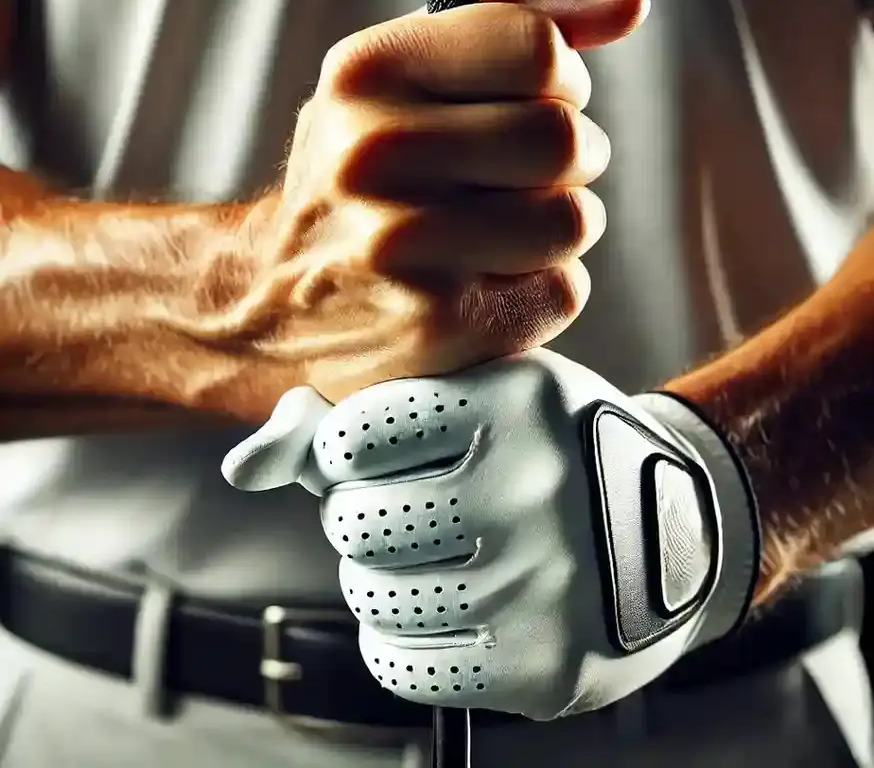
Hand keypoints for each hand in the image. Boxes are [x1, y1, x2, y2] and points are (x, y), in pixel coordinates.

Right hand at [188, 0, 648, 404]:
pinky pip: (563, 291)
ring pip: (575, 220)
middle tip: (522, 176)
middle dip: (566, 159)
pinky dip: (540, 288)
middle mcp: (375, 158)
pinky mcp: (439, 324)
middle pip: (564, 139)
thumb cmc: (355, 179)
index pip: (534, 47)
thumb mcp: (398, 75)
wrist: (276, 299)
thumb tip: (627, 7)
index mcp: (366, 75)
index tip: (533, 100)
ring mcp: (405, 248)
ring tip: (499, 233)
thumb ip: (509, 16)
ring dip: (555, 227)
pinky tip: (484, 285)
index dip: (559, 78)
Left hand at [222, 350, 758, 717]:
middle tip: (405, 508)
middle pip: (353, 519)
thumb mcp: (490, 396)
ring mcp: (538, 586)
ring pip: (371, 593)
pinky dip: (399, 634)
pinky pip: (403, 662)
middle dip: (360, 515)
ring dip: (378, 575)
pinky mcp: (543, 668)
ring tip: (428, 557)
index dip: (345, 448)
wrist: (687, 529)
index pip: (355, 432)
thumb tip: (243, 466)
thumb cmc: (558, 450)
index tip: (366, 454)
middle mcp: (530, 491)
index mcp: (513, 406)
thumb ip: (360, 418)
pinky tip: (441, 607)